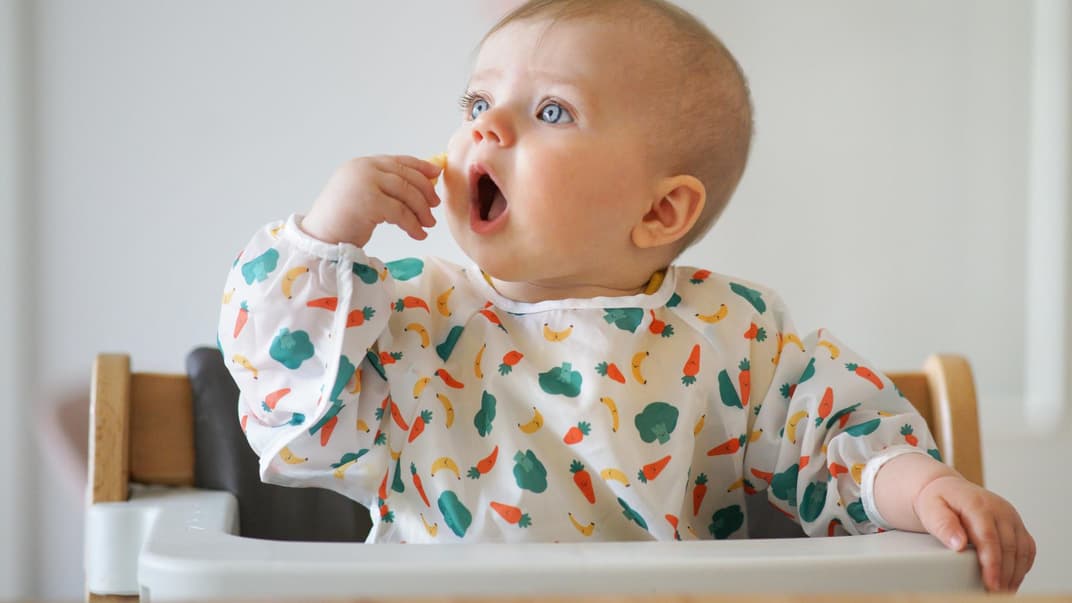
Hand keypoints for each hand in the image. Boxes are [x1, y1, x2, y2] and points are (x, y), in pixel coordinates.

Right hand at [301, 155, 442, 246]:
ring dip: (421, 210)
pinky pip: (400, 212)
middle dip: (425, 191)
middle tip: (435, 206)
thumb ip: (384, 186)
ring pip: (406, 193)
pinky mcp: (369, 201)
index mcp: (362, 165)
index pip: (398, 161)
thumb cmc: (341, 221)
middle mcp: (364, 169)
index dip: (420, 166)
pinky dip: (413, 225)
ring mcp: (365, 183)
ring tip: (428, 224)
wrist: (320, 238)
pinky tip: (418, 234)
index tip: (436, 174)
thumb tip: (420, 186)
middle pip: (406, 176)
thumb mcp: (363, 195)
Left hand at [914, 475, 1034, 591]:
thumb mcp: (931, 509)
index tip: (991, 583)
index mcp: (977, 504)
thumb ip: (943, 525)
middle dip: (1004, 574)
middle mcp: (999, 509)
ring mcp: (1010, 517)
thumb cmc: (937, 500)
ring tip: (1002, 591)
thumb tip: (958, 543)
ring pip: (1022, 549)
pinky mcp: (1016, 525)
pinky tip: (1011, 579)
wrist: (946, 488)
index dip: (992, 563)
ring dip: (1015, 574)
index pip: (989, 537)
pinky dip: (1022, 566)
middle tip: (995, 594)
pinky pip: (1027, 548)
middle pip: (1008, 547)